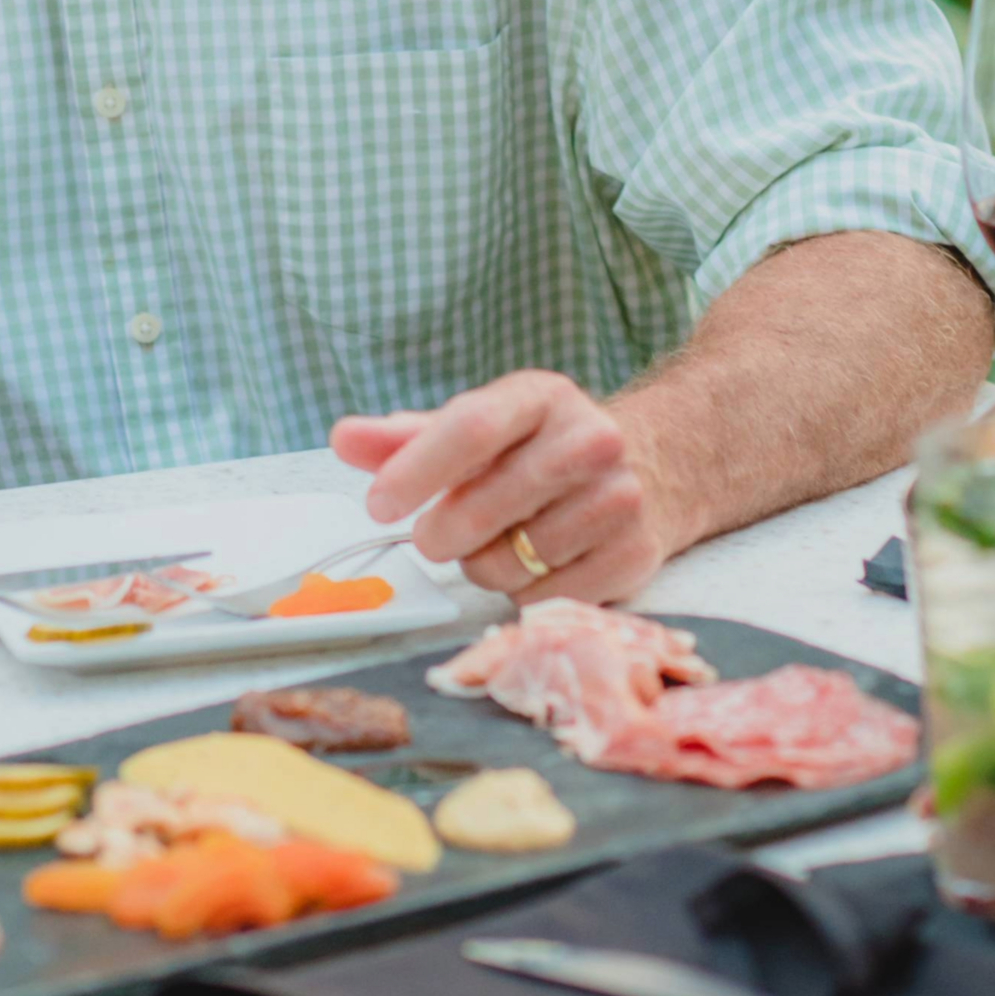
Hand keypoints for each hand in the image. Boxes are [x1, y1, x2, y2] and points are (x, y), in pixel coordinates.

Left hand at [330, 370, 672, 602]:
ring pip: (508, 563)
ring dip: (483, 564)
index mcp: (541, 396)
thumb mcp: (481, 426)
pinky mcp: (635, 555)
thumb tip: (343, 438)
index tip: (377, 505)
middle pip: (482, 507)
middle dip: (440, 534)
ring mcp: (619, 498)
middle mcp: (590, 440)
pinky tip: (538, 562)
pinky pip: (544, 599)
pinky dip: (523, 591)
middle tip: (435, 535)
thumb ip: (406, 438)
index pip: (471, 429)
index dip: (415, 471)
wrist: (651, 465)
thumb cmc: (539, 448)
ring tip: (500, 540)